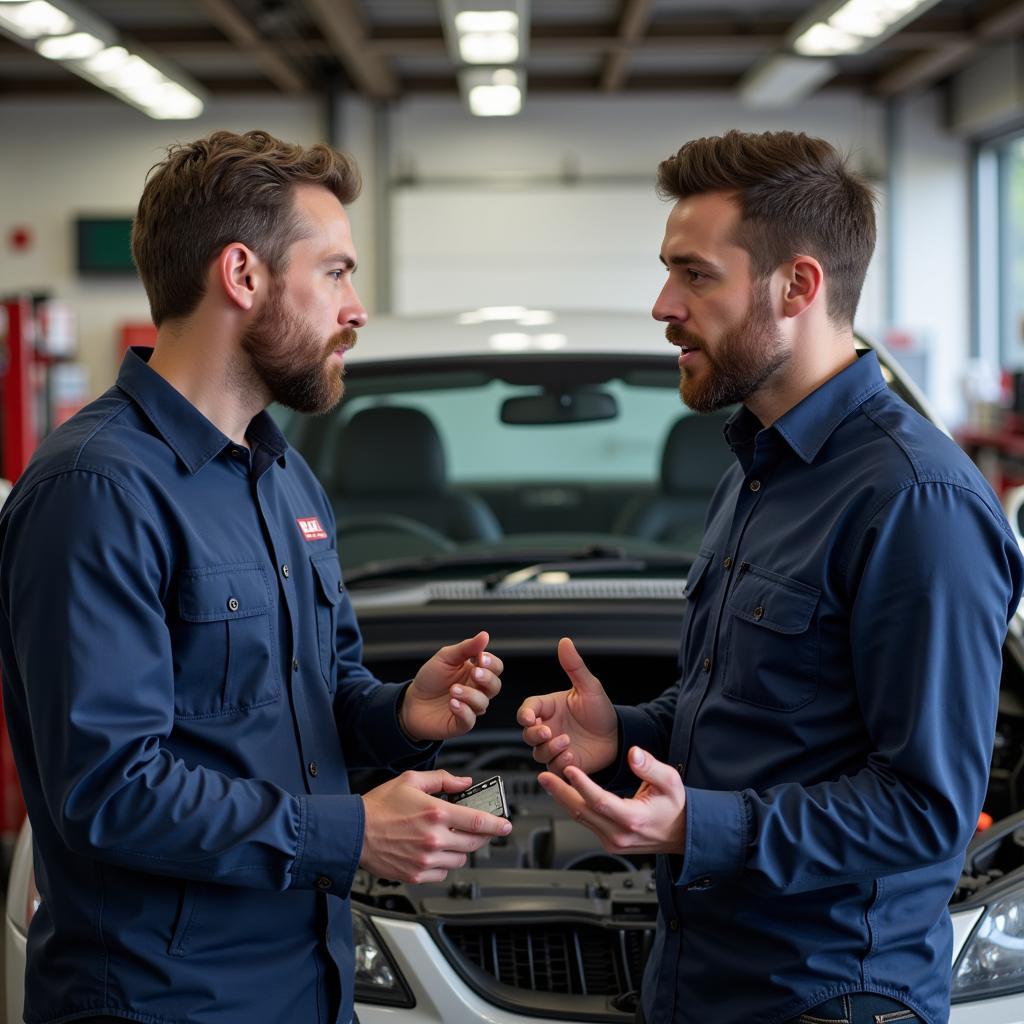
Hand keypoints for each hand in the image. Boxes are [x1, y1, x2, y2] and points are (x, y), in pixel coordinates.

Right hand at [360, 769, 511, 883]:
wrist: (353, 832)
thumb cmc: (379, 806)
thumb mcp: (411, 781)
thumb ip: (442, 780)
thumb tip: (463, 782)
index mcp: (436, 813)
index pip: (478, 822)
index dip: (497, 825)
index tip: (506, 825)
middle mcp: (433, 839)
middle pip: (473, 843)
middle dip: (482, 836)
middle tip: (481, 830)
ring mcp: (425, 860)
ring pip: (460, 860)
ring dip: (461, 850)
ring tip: (450, 839)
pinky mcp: (416, 875)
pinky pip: (442, 874)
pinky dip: (444, 865)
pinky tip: (435, 852)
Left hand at [401, 631, 503, 741]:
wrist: (411, 701)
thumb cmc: (430, 678)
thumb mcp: (446, 657)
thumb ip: (466, 648)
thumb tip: (485, 635)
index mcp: (476, 672)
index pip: (495, 667)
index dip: (492, 663)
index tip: (481, 657)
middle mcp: (476, 690)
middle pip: (495, 686)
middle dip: (487, 678)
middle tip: (473, 673)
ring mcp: (470, 707)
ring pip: (483, 703)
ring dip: (470, 695)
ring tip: (453, 689)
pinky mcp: (460, 723)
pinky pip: (470, 720)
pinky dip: (463, 711)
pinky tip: (452, 703)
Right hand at [517, 637, 617, 774]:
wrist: (618, 738)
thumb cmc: (602, 711)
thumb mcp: (589, 687)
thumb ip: (574, 666)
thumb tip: (565, 642)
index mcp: (550, 708)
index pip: (527, 710)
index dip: (526, 714)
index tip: (531, 717)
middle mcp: (549, 727)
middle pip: (527, 733)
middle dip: (534, 734)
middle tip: (549, 732)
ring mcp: (555, 747)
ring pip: (538, 752)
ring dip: (549, 749)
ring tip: (566, 743)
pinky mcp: (563, 764)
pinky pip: (552, 767)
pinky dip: (559, 763)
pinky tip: (572, 756)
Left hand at [538, 747, 685, 855]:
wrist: (683, 834)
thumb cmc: (676, 807)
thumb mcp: (670, 782)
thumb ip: (650, 767)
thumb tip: (634, 753)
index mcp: (634, 820)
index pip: (601, 802)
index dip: (582, 785)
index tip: (569, 769)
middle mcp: (620, 835)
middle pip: (583, 812)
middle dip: (560, 792)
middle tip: (543, 776)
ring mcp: (612, 841)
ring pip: (581, 819)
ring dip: (563, 799)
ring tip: (547, 781)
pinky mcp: (608, 842)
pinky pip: (587, 822)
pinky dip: (574, 806)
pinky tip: (564, 792)